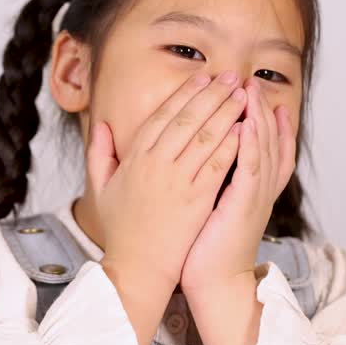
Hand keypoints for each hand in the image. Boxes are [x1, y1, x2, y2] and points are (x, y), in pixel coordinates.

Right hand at [86, 71, 246, 289]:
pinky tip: (246, 127)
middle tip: (231, 76)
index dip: (185, 93)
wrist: (136, 268)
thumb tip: (101, 126)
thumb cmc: (121, 232)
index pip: (163, 115)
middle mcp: (155, 164)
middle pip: (188, 118)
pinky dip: (232, 143)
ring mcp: (177, 180)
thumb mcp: (101, 189)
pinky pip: (218, 163)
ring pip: (206, 136)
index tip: (203, 78)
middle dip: (212, 94)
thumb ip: (99, 154)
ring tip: (244, 94)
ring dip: (227, 111)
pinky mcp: (197, 199)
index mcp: (134, 158)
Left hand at [179, 73, 295, 295]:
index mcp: (249, 189)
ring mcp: (254, 197)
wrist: (214, 282)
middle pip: (266, 141)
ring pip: (261, 149)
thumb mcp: (210, 207)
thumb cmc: (204, 247)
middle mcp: (258, 190)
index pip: (262, 147)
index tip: (254, 96)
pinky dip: (250, 146)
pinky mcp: (244, 207)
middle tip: (252, 84)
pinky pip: (251, 170)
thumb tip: (197, 158)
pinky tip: (245, 125)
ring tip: (250, 92)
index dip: (262, 121)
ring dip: (257, 119)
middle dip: (259, 110)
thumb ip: (210, 180)